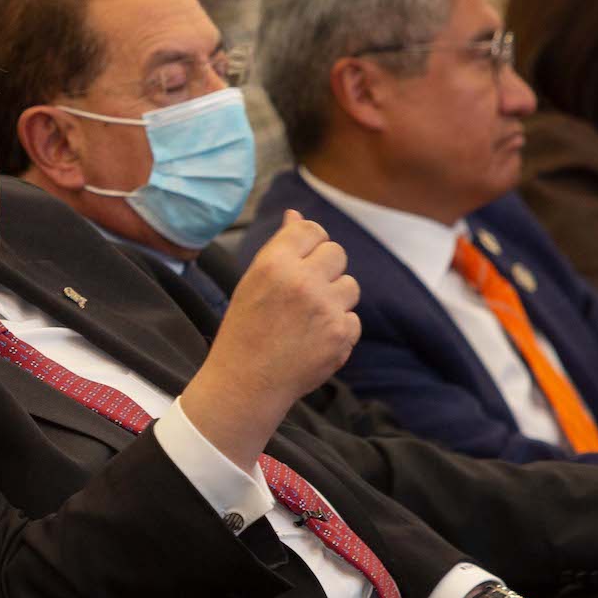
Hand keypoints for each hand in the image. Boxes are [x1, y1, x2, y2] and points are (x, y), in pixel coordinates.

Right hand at [186, 211, 359, 466]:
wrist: (246, 383)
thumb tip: (297, 215)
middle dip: (326, 269)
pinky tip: (315, 339)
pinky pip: (353, 319)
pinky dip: (339, 329)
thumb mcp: (252, 281)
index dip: (311, 243)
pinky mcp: (341, 334)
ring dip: (335, 299)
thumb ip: (280, 246)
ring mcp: (326, 308)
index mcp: (275, 263)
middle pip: (337, 253)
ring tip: (310, 318)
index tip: (304, 259)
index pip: (312, 230)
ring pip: (350, 285)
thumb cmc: (244, 330)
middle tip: (306, 292)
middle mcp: (303, 281)